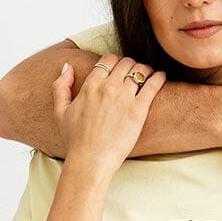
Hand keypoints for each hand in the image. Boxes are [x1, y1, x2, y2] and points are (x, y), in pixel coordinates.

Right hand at [53, 54, 164, 175]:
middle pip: (126, 62)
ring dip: (145, 69)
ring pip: (140, 70)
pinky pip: (153, 84)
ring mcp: (124, 98)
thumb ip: (60, 86)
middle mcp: (108, 88)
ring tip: (149, 75)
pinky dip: (159, 77)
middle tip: (135, 72)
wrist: (91, 160)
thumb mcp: (60, 111)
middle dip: (131, 64)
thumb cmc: (76, 140)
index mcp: (90, 86)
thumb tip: (67, 66)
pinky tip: (161, 77)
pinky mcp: (138, 110)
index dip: (115, 61)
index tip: (119, 68)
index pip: (108, 60)